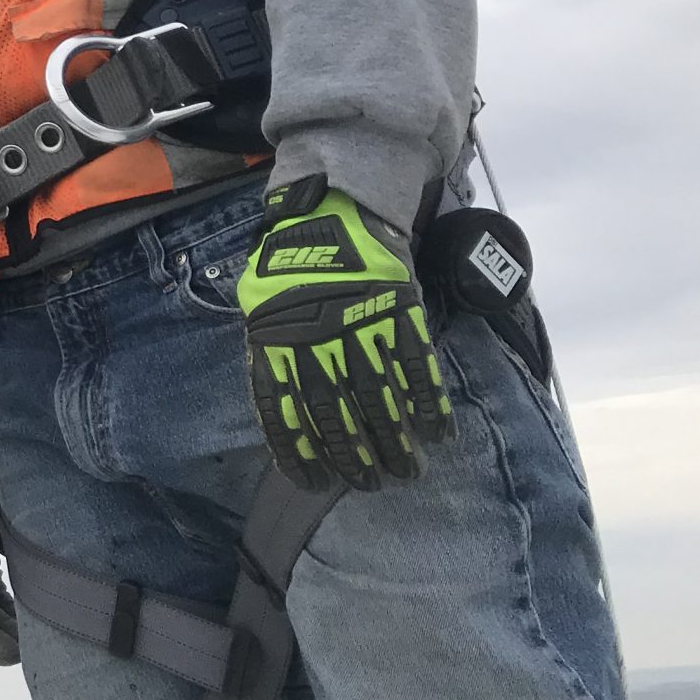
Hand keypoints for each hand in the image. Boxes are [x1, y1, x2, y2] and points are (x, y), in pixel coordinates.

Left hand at [238, 174, 451, 490]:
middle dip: (356, 459)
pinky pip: (417, 371)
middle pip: (337, 417)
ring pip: (379, 402)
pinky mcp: (399, 317)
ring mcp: (360, 331)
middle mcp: (316, 344)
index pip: (285, 413)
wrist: (331, 215)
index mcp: (275, 344)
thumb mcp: (262, 311)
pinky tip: (437, 433)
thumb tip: (283, 418)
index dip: (299, 454)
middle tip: (373, 484)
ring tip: (408, 472)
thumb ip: (271, 359)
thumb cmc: (290, 269)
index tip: (313, 484)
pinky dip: (429, 405)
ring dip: (396, 444)